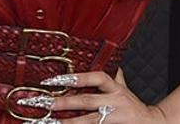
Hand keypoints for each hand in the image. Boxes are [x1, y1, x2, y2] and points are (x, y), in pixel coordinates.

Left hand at [16, 71, 171, 122]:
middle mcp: (116, 102)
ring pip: (90, 121)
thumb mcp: (126, 89)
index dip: (78, 77)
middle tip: (45, 103)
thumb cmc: (134, 107)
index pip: (98, 77)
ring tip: (51, 122)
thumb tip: (110, 62)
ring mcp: (116, 118)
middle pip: (88, 101)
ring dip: (69, 121)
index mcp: (116, 89)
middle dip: (65, 102)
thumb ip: (116, 77)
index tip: (56, 79)